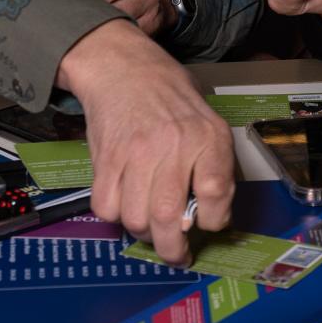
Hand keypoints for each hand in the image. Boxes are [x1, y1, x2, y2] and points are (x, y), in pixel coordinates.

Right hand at [56, 19, 234, 264]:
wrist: (122, 68)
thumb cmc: (170, 97)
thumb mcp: (207, 120)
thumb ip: (213, 166)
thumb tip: (210, 216)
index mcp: (207, 136)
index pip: (217, 193)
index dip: (215, 220)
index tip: (208, 225)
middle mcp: (173, 146)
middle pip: (170, 217)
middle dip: (173, 250)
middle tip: (176, 254)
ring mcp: (135, 153)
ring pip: (136, 220)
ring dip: (144, 234)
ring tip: (149, 226)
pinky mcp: (105, 158)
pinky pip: (107, 208)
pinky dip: (116, 216)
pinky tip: (125, 204)